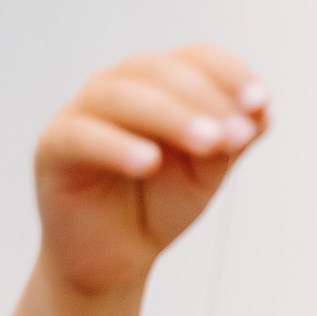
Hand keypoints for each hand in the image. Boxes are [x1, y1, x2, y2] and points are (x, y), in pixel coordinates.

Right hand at [33, 45, 267, 294]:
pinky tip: (149, 163)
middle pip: (158, 71)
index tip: (261, 102)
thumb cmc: (160, 204)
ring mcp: (83, 113)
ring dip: (170, 116)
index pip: (195, 59)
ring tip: (207, 144)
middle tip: (237, 134)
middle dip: (204, 99)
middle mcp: (120, 88)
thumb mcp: (207, 173)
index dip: (229, 74)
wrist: (118, 257)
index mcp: (161, 86)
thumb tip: (262, 112)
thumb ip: (231, 142)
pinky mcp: (54, 148)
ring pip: (121, 97)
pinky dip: (117, 146)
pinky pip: (83, 137)